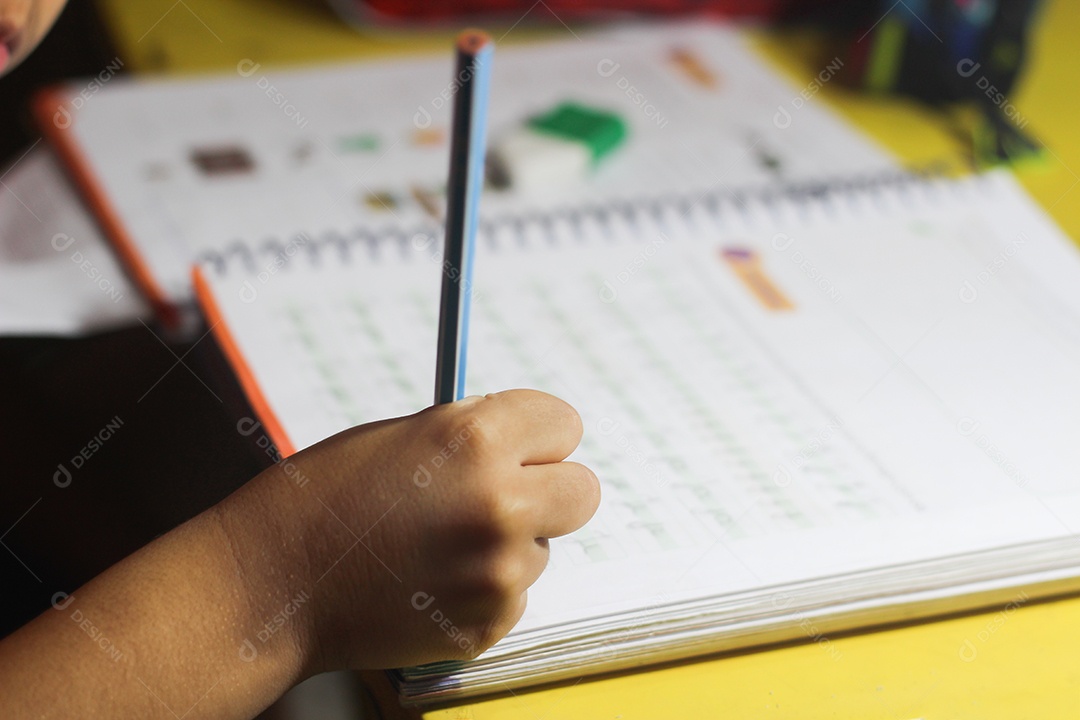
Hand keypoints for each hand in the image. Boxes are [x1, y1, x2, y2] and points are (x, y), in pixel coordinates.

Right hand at [218, 389, 600, 672]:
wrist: (273, 581)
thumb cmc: (327, 495)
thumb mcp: (404, 435)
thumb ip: (477, 434)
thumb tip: (533, 443)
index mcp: (476, 440)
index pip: (565, 424)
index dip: (538, 436)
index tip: (522, 447)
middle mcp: (498, 504)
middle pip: (582, 491)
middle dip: (548, 490)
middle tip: (502, 495)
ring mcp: (496, 572)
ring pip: (543, 547)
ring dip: (508, 543)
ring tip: (437, 543)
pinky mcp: (487, 624)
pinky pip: (515, 594)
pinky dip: (484, 588)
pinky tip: (430, 580)